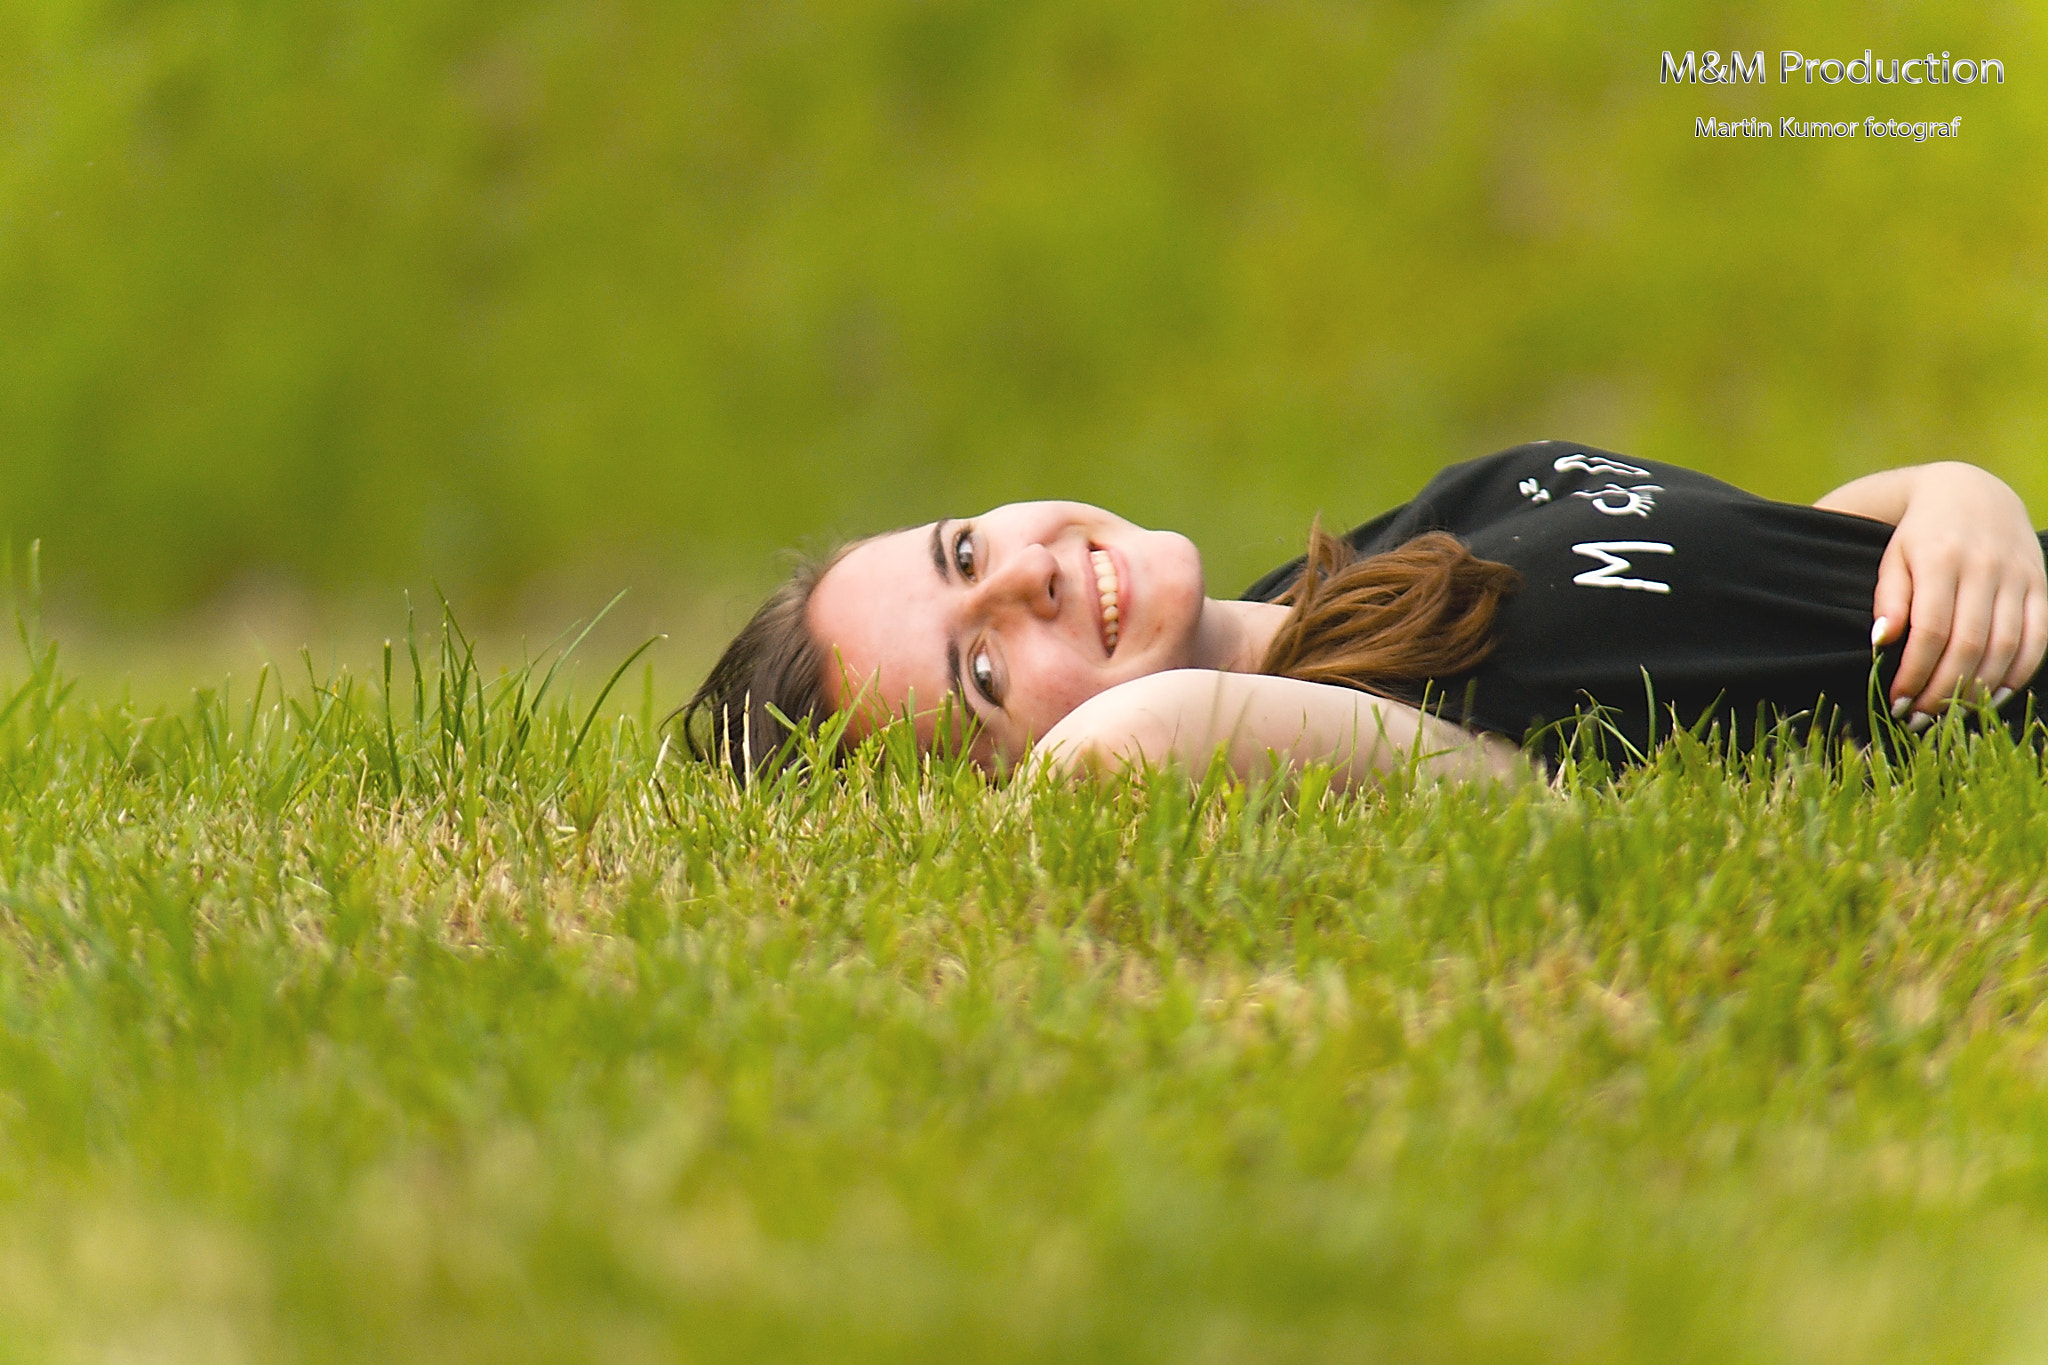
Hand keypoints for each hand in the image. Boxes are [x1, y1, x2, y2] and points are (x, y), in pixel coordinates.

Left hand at [1868, 464, 2047, 718]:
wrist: (1972, 494)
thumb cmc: (1920, 535)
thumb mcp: (1893, 557)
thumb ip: (1888, 598)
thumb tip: (1882, 642)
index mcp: (1941, 559)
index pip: (1930, 630)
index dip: (1914, 672)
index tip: (1896, 700)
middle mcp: (1985, 568)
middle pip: (1969, 645)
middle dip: (1943, 689)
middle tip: (1920, 718)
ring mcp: (2019, 577)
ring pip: (2006, 646)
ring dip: (1979, 689)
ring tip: (1950, 714)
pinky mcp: (2042, 585)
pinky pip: (2038, 638)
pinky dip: (2019, 673)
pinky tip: (1993, 696)